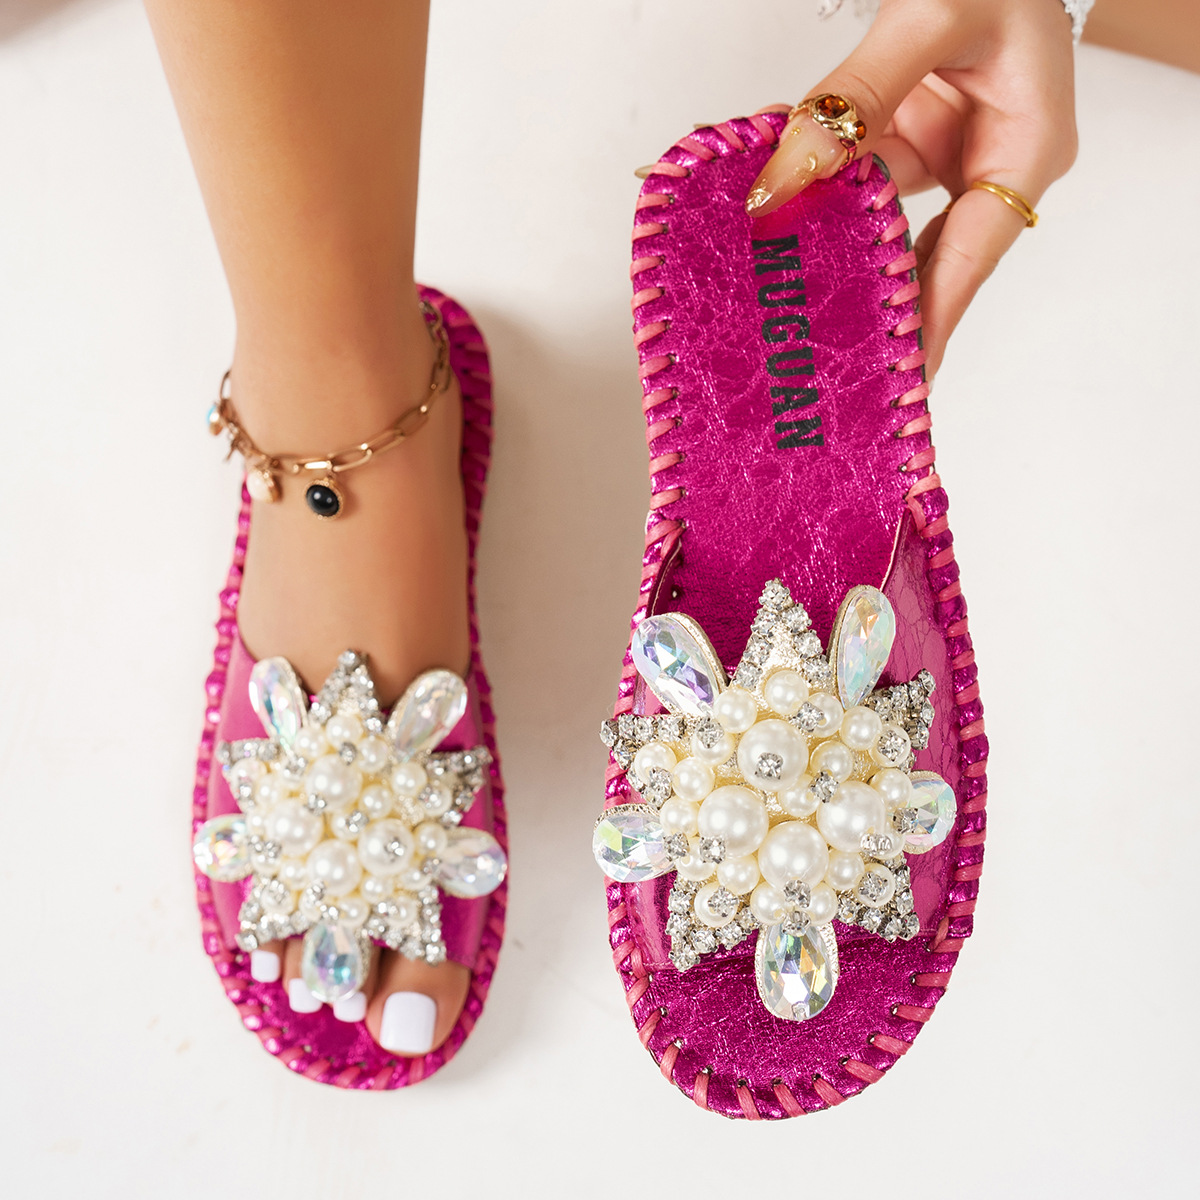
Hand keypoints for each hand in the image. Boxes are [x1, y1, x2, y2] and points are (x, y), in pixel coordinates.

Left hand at [746, 0, 1077, 377]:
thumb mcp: (932, 17)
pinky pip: (855, 174)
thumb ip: (855, 97)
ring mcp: (948, 153)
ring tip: (771, 280)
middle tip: (816, 352)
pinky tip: (768, 195)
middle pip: (922, 255)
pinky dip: (812, 182)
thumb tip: (785, 177)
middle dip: (866, 297)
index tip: (899, 378)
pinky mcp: (911, 136)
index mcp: (1026, 150)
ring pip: (877, 219)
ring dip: (821, 238)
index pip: (969, 260)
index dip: (928, 322)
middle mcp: (990, 163)